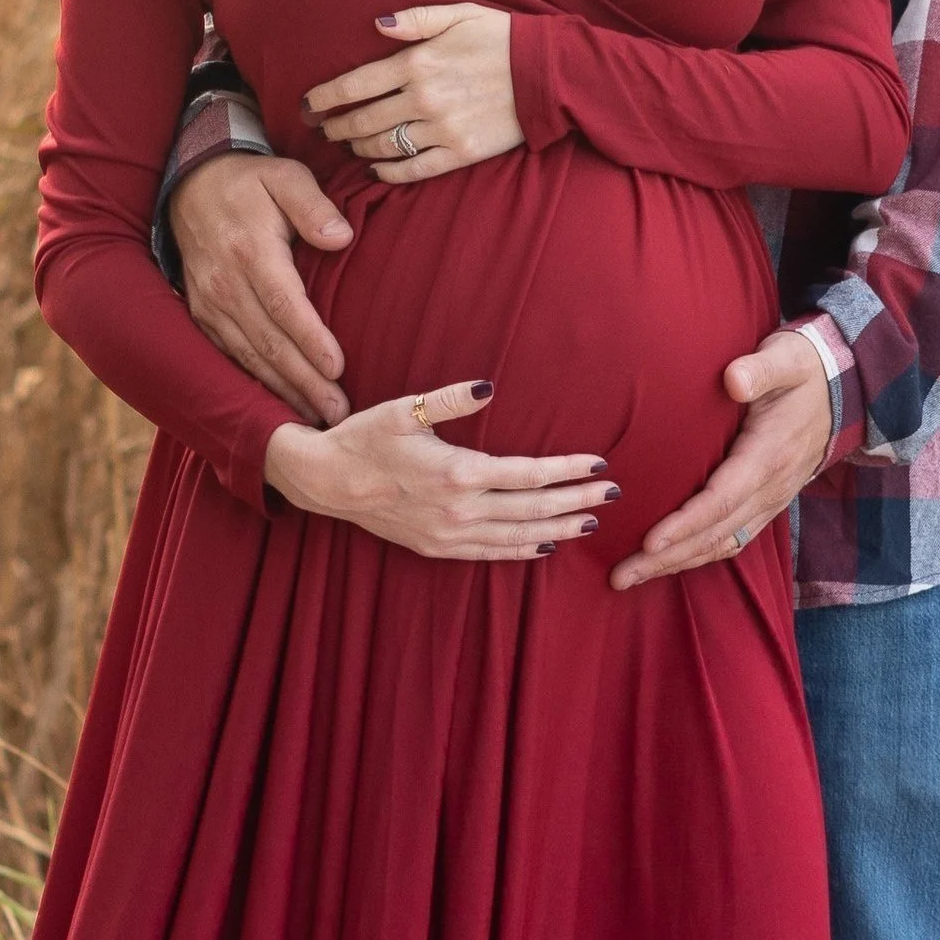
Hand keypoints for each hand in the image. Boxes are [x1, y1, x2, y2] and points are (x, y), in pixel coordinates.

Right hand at [175, 150, 354, 423]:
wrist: (190, 185)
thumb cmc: (250, 183)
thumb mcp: (284, 177)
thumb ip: (313, 205)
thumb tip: (341, 237)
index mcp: (250, 250)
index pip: (283, 303)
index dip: (309, 338)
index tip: (337, 367)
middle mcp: (225, 284)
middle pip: (269, 341)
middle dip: (304, 380)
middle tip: (338, 412)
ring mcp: (209, 304)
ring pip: (249, 356)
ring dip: (283, 390)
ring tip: (317, 417)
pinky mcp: (202, 315)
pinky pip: (230, 355)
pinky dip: (256, 382)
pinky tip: (280, 403)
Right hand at [266, 380, 611, 560]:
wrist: (325, 481)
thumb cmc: (365, 438)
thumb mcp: (405, 409)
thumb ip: (452, 399)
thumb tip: (490, 385)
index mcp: (457, 472)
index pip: (528, 474)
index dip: (567, 470)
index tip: (598, 464)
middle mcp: (459, 509)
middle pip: (533, 508)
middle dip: (577, 501)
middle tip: (613, 494)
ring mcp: (449, 534)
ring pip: (517, 536)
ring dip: (558, 529)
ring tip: (590, 522)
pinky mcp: (437, 548)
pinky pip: (490, 553)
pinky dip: (522, 550)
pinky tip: (545, 545)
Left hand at [302, 5, 520, 183]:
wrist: (550, 73)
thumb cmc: (503, 37)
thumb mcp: (460, 14)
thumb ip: (415, 20)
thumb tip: (377, 24)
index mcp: (418, 62)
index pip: (355, 84)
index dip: (325, 97)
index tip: (308, 105)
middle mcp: (423, 98)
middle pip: (363, 119)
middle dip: (336, 127)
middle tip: (323, 130)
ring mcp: (441, 129)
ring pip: (384, 146)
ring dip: (359, 148)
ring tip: (348, 146)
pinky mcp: (460, 152)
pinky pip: (414, 169)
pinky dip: (390, 173)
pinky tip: (377, 171)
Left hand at [610, 329, 833, 590]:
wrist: (842, 391)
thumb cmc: (803, 371)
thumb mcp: (786, 359)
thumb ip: (760, 369)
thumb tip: (733, 380)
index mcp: (768, 456)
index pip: (722, 499)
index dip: (686, 524)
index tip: (650, 541)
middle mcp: (770, 488)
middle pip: (714, 534)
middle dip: (667, 558)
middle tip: (620, 575)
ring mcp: (770, 501)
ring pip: (721, 544)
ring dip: (676, 565)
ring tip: (630, 578)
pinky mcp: (766, 505)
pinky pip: (731, 540)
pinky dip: (698, 556)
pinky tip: (666, 564)